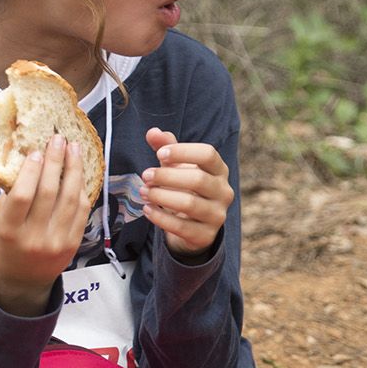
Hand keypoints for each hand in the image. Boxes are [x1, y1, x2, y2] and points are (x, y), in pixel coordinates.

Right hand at [0, 135, 89, 316]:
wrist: (23, 281)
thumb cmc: (6, 244)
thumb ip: (9, 194)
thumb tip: (23, 158)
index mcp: (10, 232)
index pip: (22, 196)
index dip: (30, 171)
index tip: (35, 151)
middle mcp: (35, 238)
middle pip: (50, 193)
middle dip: (55, 161)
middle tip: (58, 140)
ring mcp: (57, 242)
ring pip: (70, 199)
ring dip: (74, 170)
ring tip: (74, 149)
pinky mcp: (73, 244)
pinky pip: (81, 211)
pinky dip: (81, 189)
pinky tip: (79, 172)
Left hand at [140, 128, 231, 259]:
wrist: (192, 223)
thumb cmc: (184, 186)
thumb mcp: (176, 165)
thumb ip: (166, 146)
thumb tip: (152, 132)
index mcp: (219, 170)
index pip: (209, 154)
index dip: (183, 152)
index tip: (160, 154)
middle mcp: (223, 191)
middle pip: (198, 180)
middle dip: (166, 177)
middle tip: (145, 175)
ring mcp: (217, 215)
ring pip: (189, 204)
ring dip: (161, 197)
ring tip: (143, 192)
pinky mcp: (206, 235)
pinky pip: (181, 227)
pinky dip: (160, 218)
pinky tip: (146, 209)